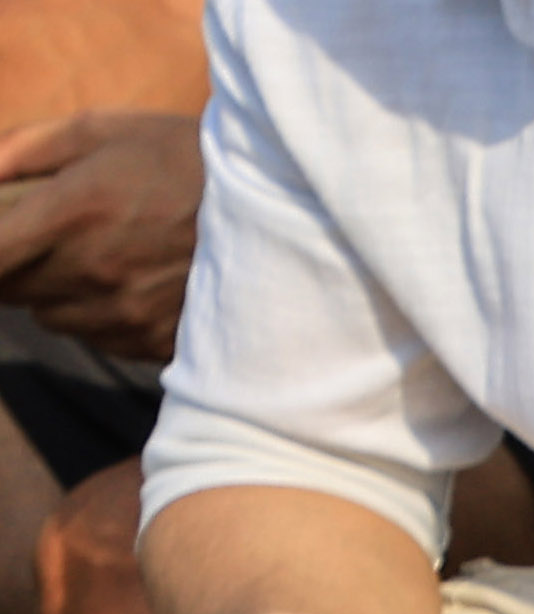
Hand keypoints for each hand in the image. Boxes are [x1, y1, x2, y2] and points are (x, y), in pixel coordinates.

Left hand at [0, 113, 200, 359]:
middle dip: (19, 265)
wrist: (282, 207)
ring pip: (54, 318)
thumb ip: (22, 148)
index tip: (1, 242)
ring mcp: (128, 313)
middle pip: (13, 290)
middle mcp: (93, 272)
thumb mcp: (101, 130)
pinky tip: (134, 284)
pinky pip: (101, 339)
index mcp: (71, 214)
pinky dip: (101, 316)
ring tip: (98, 260)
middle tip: (52, 238)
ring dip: (59, 294)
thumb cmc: (183, 157)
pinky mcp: (159, 341)